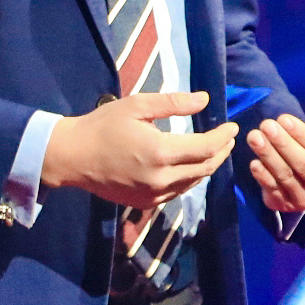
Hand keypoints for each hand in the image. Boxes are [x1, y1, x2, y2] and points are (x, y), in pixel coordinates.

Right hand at [40, 91, 236, 218]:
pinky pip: (177, 191)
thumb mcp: (137, 105)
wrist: (72, 156)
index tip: (232, 126)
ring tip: (215, 150)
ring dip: (208, 166)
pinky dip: (190, 178)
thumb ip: (173, 103)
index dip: (223, 137)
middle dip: (221, 152)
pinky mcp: (146, 204)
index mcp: (160, 152)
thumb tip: (205, 100)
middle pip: (205, 168)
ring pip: (193, 182)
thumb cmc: (103, 125)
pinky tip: (191, 166)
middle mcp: (160, 178)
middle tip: (229, 138)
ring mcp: (153, 195)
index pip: (205, 148)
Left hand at [244, 86, 304, 214]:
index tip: (284, 118)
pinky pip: (273, 193)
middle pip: (303, 166)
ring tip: (255, 136)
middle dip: (283, 144)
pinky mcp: (287, 208)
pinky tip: (254, 162)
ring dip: (269, 157)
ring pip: (286, 178)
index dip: (303, 135)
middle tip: (265, 125)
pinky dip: (263, 178)